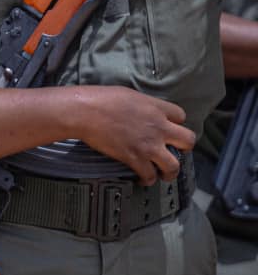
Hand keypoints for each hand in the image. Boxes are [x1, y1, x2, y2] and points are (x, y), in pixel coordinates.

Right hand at [67, 86, 194, 182]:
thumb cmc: (101, 99)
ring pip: (174, 165)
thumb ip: (143, 105)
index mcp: (157, 108)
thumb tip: (142, 112)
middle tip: (175, 150)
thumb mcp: (130, 95)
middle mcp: (159, 127)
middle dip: (184, 147)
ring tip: (165, 174)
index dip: (176, 123)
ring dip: (171, 171)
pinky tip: (143, 179)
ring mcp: (148, 145)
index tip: (169, 128)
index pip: (181, 116)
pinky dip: (147, 179)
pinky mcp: (134, 158)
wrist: (85, 112)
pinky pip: (149, 174)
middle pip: (188, 141)